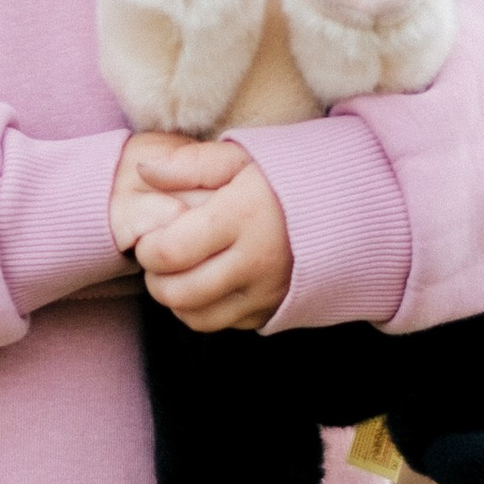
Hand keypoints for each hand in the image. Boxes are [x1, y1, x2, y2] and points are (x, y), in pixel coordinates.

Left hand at [110, 134, 291, 332]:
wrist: (339, 208)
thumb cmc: (279, 178)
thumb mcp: (237, 158)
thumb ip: (188, 164)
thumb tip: (143, 171)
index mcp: (241, 217)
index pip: (169, 252)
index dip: (147, 248)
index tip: (153, 234)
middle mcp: (255, 262)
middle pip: (178, 293)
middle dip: (155, 278)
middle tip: (161, 256)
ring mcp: (266, 292)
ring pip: (196, 317)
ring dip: (177, 298)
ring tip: (181, 271)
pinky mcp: (271, 311)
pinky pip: (221, 325)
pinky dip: (204, 309)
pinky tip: (208, 283)